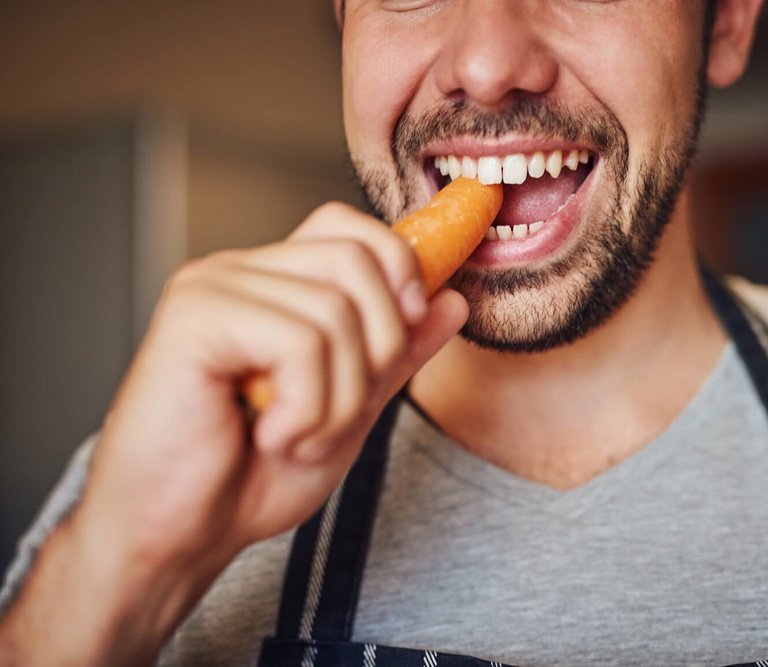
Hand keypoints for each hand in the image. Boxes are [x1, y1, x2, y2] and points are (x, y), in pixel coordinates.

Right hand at [0, 202, 468, 665]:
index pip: (351, 228)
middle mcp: (240, 272)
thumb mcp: (349, 410)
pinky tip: (269, 437)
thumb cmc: (250, 478)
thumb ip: (396, 354)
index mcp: (273, 285)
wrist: (177, 539)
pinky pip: (300, 341)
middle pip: (357, 259)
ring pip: (337, 310)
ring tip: (297, 437)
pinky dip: (307, 408)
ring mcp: (213, 288)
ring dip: (339, 399)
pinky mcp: (194, 317)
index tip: (411, 326)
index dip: (399, 266)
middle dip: (380, 348)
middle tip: (338, 413)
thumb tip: (451, 300)